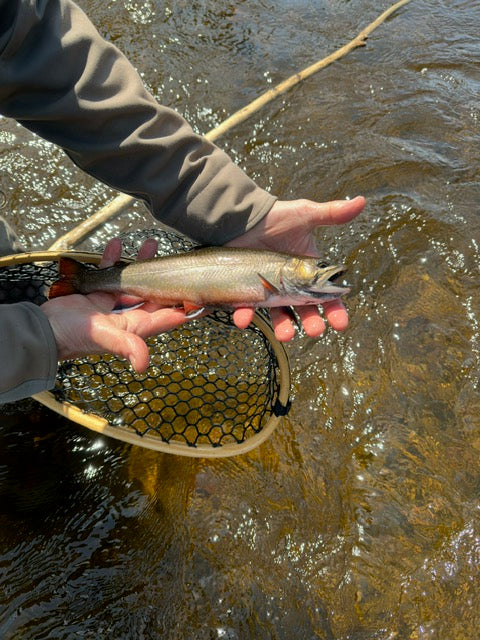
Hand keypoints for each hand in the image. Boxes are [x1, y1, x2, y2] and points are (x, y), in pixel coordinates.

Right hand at [41, 238, 186, 371]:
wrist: (46, 330)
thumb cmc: (76, 337)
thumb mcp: (105, 338)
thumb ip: (127, 346)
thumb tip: (143, 364)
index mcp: (139, 326)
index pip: (170, 315)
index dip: (188, 306)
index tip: (207, 293)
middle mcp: (130, 314)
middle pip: (156, 293)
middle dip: (169, 277)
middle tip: (180, 259)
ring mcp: (114, 301)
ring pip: (135, 278)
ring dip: (142, 261)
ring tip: (150, 243)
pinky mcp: (97, 291)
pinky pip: (109, 271)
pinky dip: (113, 258)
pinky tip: (116, 244)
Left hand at [227, 196, 364, 340]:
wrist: (242, 218)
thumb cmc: (276, 218)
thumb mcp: (305, 214)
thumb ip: (331, 213)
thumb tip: (360, 201)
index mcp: (308, 272)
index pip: (327, 296)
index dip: (335, 311)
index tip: (340, 324)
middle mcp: (291, 285)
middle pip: (305, 310)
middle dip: (312, 323)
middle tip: (315, 331)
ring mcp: (269, 290)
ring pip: (279, 315)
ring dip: (284, 327)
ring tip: (286, 335)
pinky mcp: (248, 291)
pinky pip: (247, 308)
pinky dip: (245, 315)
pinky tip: (244, 319)